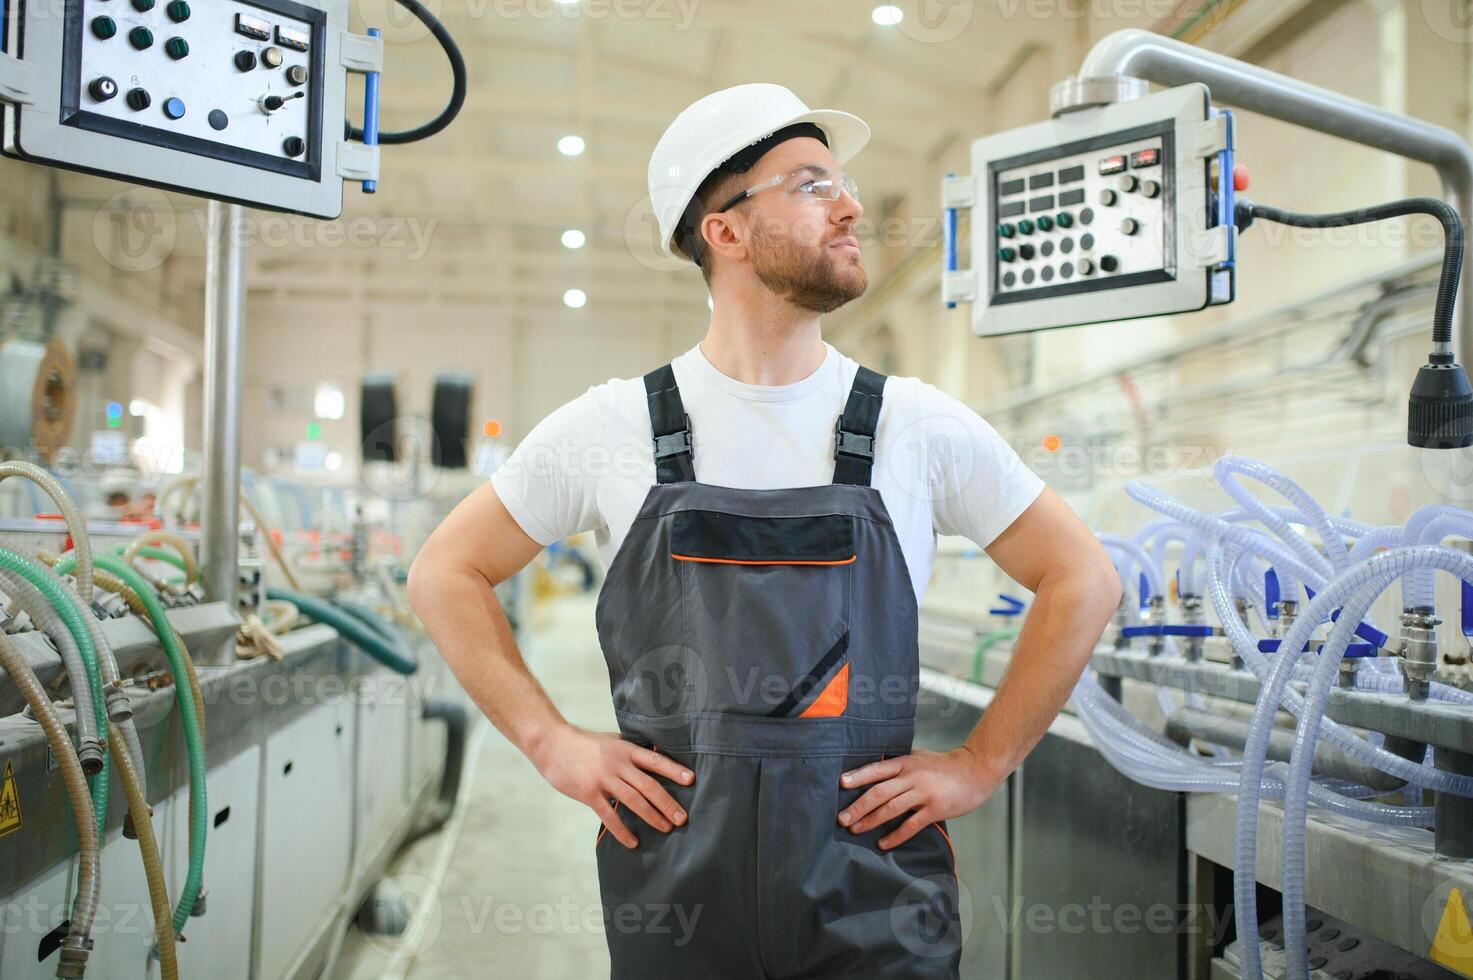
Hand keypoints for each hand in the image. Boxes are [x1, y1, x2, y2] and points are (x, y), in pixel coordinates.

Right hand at [530, 724, 693, 848]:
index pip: (655, 760)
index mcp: (625, 749)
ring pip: (633, 800)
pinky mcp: (589, 793)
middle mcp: (617, 764)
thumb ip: (629, 751)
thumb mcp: (611, 741)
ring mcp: (603, 779)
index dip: (674, 770)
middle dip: (668, 803)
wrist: (553, 745)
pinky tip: (633, 842)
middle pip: (648, 785)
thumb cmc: (584, 744)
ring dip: (652, 816)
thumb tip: (652, 759)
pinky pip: (609, 815)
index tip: (691, 780)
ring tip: (666, 828)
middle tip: (682, 818)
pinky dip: (622, 831)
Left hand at [836, 746, 1000, 848]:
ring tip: (855, 830)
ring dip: (871, 821)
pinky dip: (895, 836)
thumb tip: (873, 769)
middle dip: (858, 806)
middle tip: (841, 819)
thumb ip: (898, 764)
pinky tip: (883, 844)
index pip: (877, 769)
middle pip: (879, 792)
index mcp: (906, 763)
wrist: (976, 770)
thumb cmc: (944, 765)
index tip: (840, 784)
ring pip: (892, 809)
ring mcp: (924, 793)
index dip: (858, 776)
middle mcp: (912, 777)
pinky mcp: (935, 809)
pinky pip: (911, 825)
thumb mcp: (918, 757)